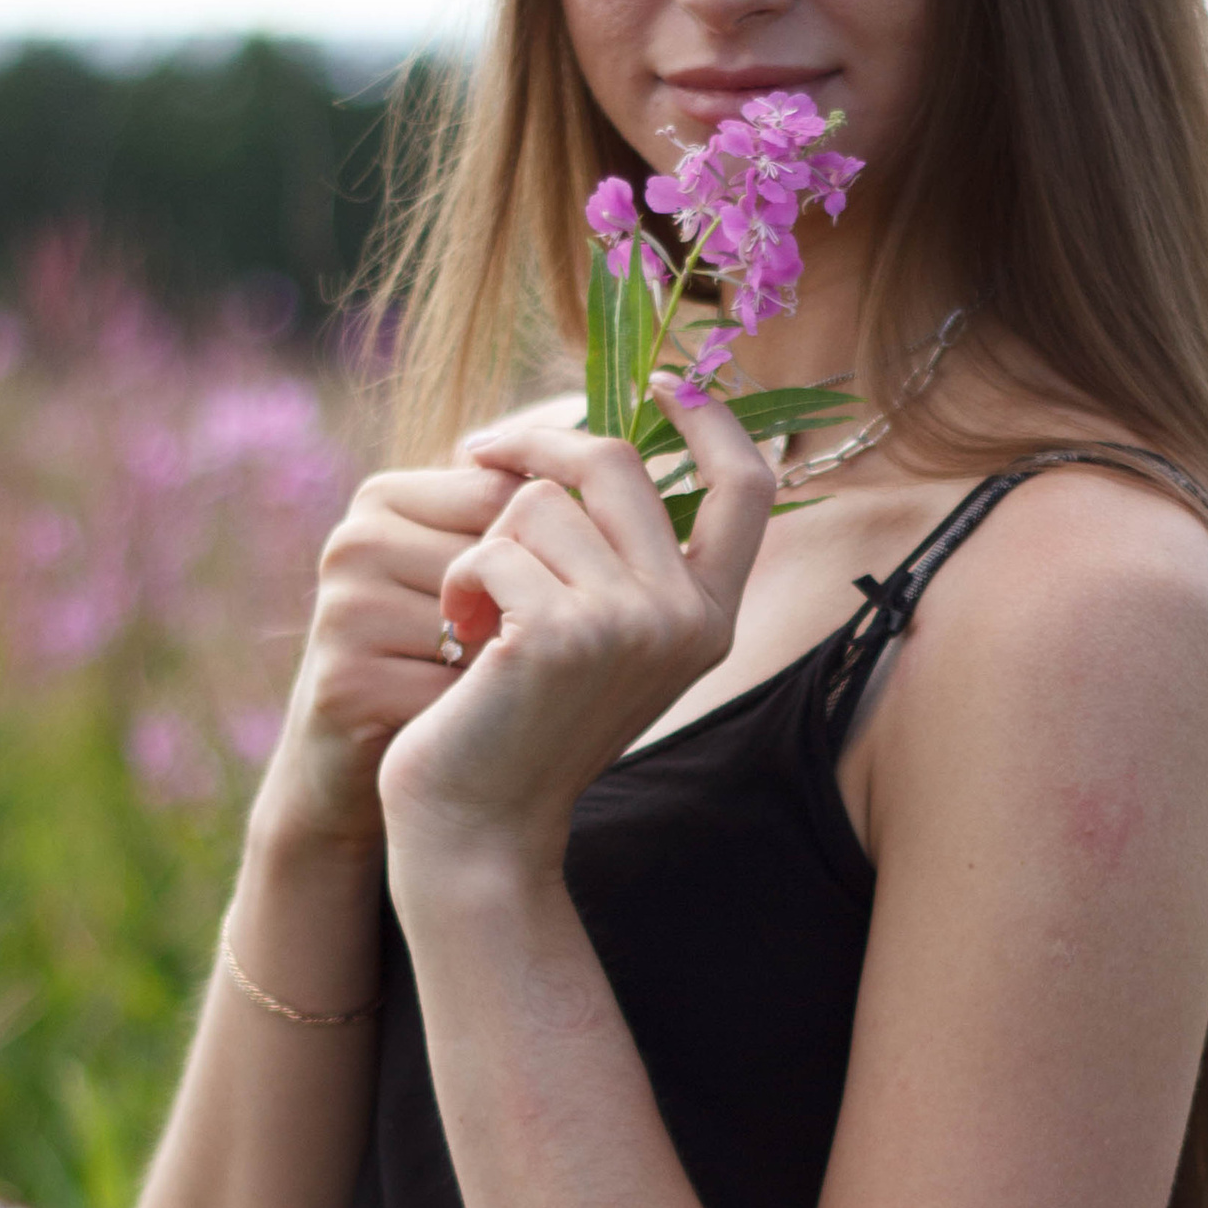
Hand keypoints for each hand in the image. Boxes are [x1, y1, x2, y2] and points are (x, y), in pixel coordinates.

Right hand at [253, 461, 519, 856]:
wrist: (367, 769)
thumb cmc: (438, 660)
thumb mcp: (466, 575)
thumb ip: (516, 518)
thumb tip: (617, 471)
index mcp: (384, 498)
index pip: (506, 494)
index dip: (543, 556)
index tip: (527, 601)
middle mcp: (354, 541)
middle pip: (498, 556)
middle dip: (521, 614)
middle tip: (502, 655)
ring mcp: (344, 610)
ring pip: (482, 624)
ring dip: (504, 665)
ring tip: (477, 687)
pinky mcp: (344, 681)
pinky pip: (456, 686)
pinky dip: (477, 714)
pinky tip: (457, 725)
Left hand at [376, 386, 773, 879]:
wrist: (480, 826)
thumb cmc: (524, 723)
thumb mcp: (598, 634)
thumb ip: (622, 554)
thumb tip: (595, 434)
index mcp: (712, 616)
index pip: (745, 487)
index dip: (709, 419)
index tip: (664, 381)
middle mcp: (688, 619)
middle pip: (615, 464)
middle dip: (535, 450)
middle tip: (478, 456)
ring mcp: (631, 626)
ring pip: (539, 505)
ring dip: (488, 546)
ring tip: (480, 614)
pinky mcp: (562, 635)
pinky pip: (494, 548)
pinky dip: (462, 584)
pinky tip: (464, 641)